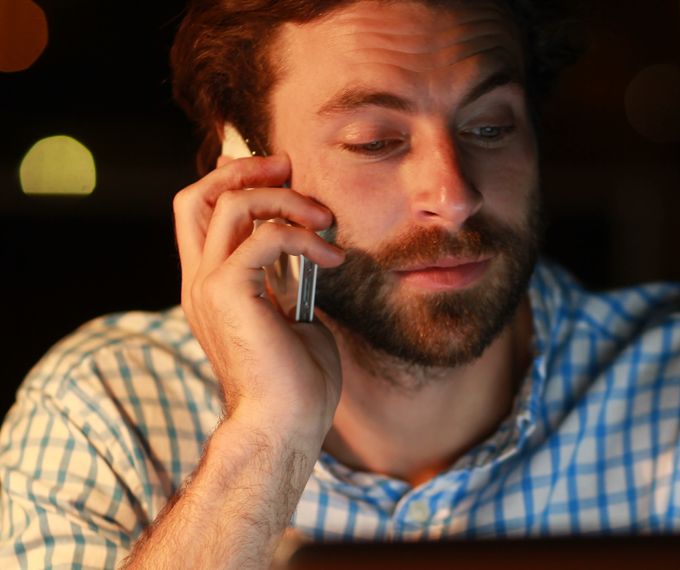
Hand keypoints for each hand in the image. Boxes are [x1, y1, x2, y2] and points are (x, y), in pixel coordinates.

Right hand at [173, 154, 345, 444]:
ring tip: (325, 220)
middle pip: (195, 196)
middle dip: (242, 170)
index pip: (199, 214)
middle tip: (288, 166)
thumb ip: (289, 283)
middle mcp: (200, 281)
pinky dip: (304, 237)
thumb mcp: (295, 318)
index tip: (281, 174)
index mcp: (211, 286)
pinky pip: (265, 237)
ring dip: (285, 199)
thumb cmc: (296, 383)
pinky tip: (333, 261)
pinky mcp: (228, 293)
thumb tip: (309, 255)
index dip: (232, 182)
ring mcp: (208, 286)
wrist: (285, 426)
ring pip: (229, 204)